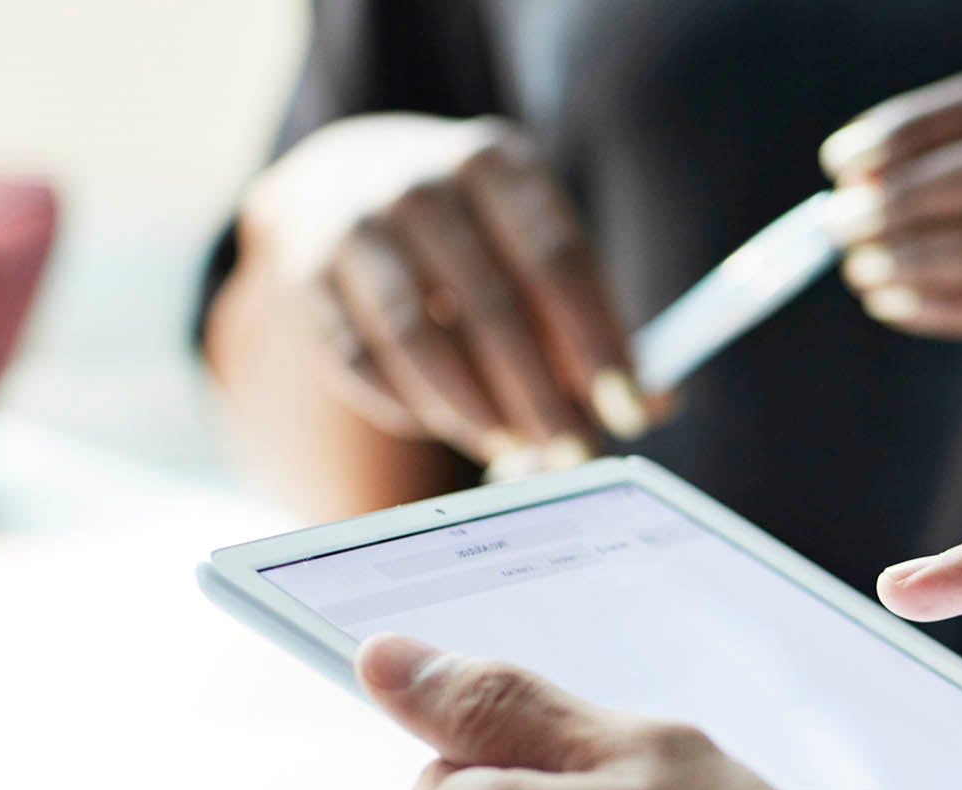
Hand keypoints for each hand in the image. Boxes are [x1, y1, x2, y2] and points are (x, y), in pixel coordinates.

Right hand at [241, 114, 669, 467]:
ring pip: (417, 338)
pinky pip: (362, 361)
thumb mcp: (538, 246)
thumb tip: (656, 402)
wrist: (345, 178)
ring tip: (513, 449)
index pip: (556, 259)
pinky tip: (449, 423)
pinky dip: (412, 406)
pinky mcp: (305, 274)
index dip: (597, 342)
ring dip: (473, 410)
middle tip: (573, 453)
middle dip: (539, 394)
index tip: (629, 410)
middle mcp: (418, 182)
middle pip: (490, 304)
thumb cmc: (476, 233)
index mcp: (496, 163)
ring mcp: (353, 224)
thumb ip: (596, 320)